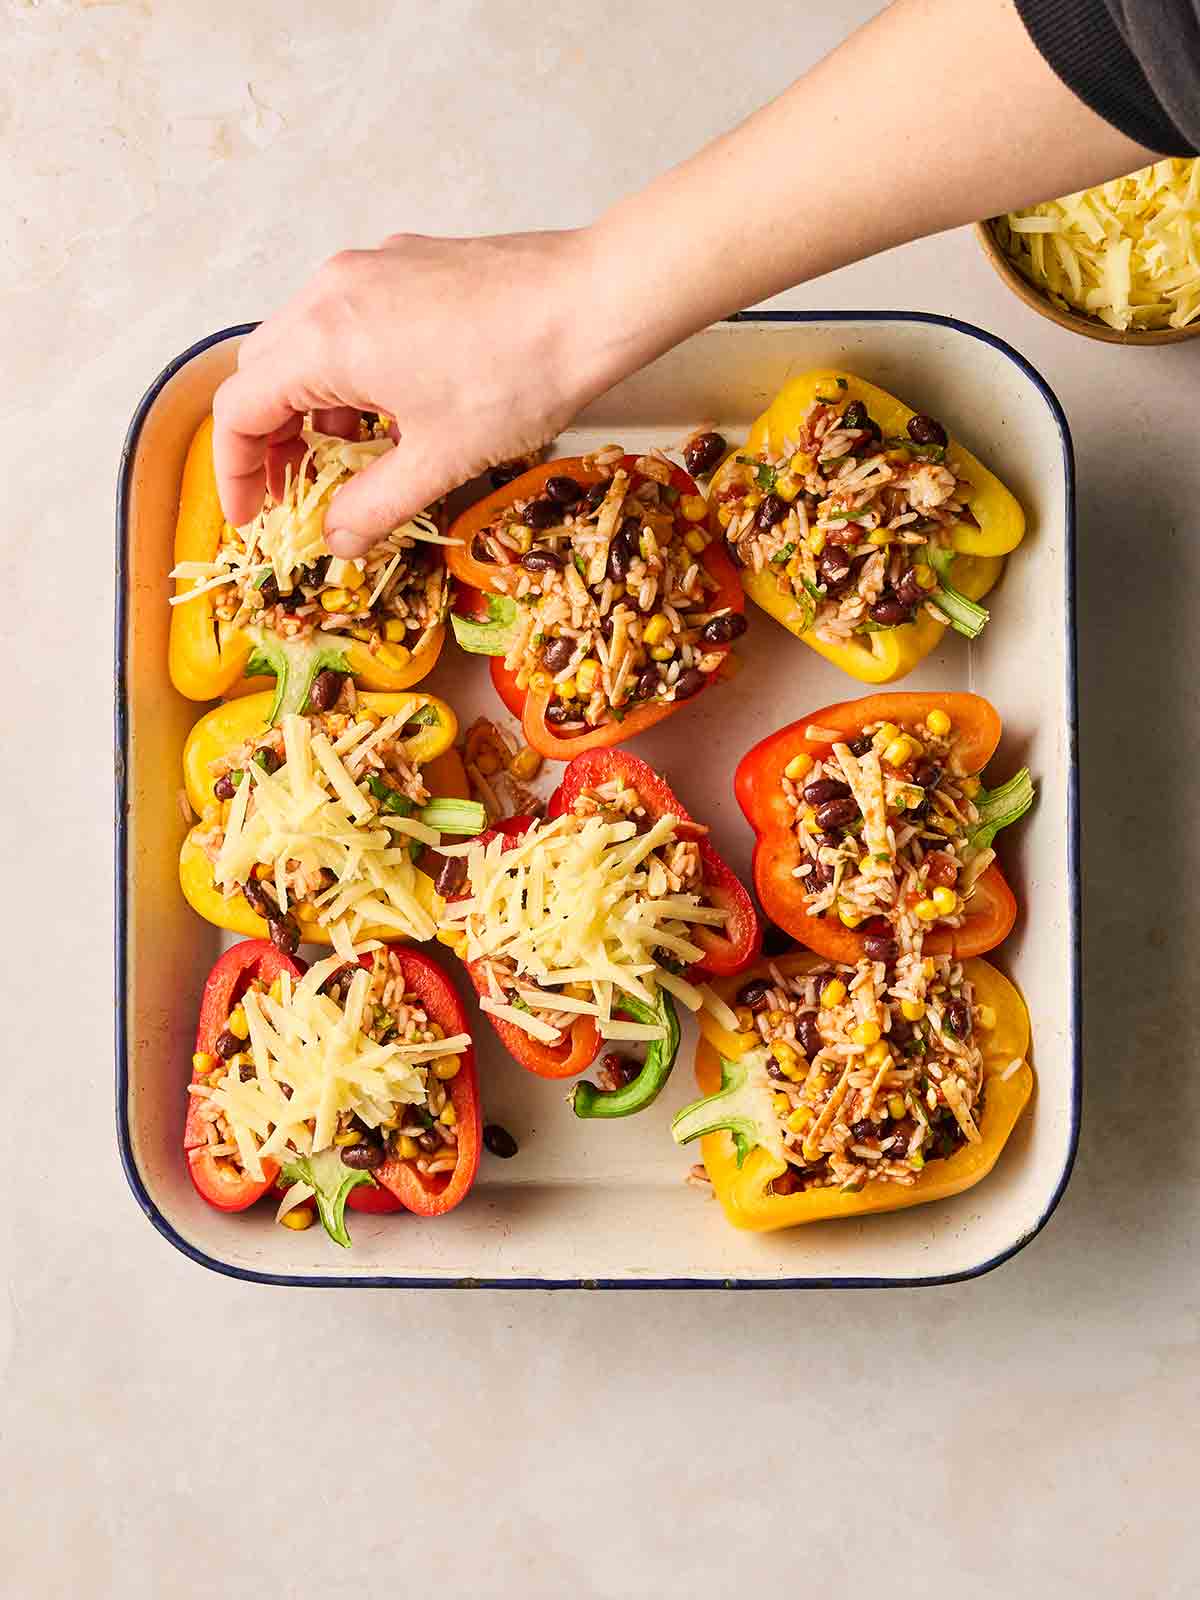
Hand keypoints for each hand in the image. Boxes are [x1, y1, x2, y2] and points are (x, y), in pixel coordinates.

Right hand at [211, 229, 610, 555]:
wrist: (595, 299)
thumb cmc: (520, 376)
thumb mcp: (441, 461)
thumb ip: (375, 507)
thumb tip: (338, 541)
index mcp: (324, 342)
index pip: (237, 410)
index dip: (235, 472)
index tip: (255, 516)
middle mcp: (331, 291)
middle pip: (262, 371)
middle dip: (268, 438)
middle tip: (297, 491)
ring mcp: (369, 268)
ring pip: (304, 341)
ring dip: (310, 403)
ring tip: (350, 456)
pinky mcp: (406, 261)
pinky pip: (347, 317)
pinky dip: (347, 368)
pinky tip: (393, 406)